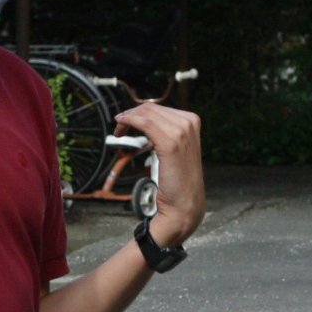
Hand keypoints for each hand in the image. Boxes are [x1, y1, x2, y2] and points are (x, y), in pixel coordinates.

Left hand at [114, 101, 203, 247]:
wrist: (185, 203)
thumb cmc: (179, 181)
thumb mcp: (177, 149)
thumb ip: (167, 132)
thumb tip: (147, 121)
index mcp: (192, 121)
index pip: (159, 108)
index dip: (140, 112)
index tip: (128, 120)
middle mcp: (189, 123)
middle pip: (151, 108)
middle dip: (132, 114)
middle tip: (120, 126)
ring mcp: (181, 132)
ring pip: (147, 114)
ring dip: (128, 118)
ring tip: (119, 129)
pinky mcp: (170, 143)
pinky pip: (145, 123)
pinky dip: (129, 121)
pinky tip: (121, 125)